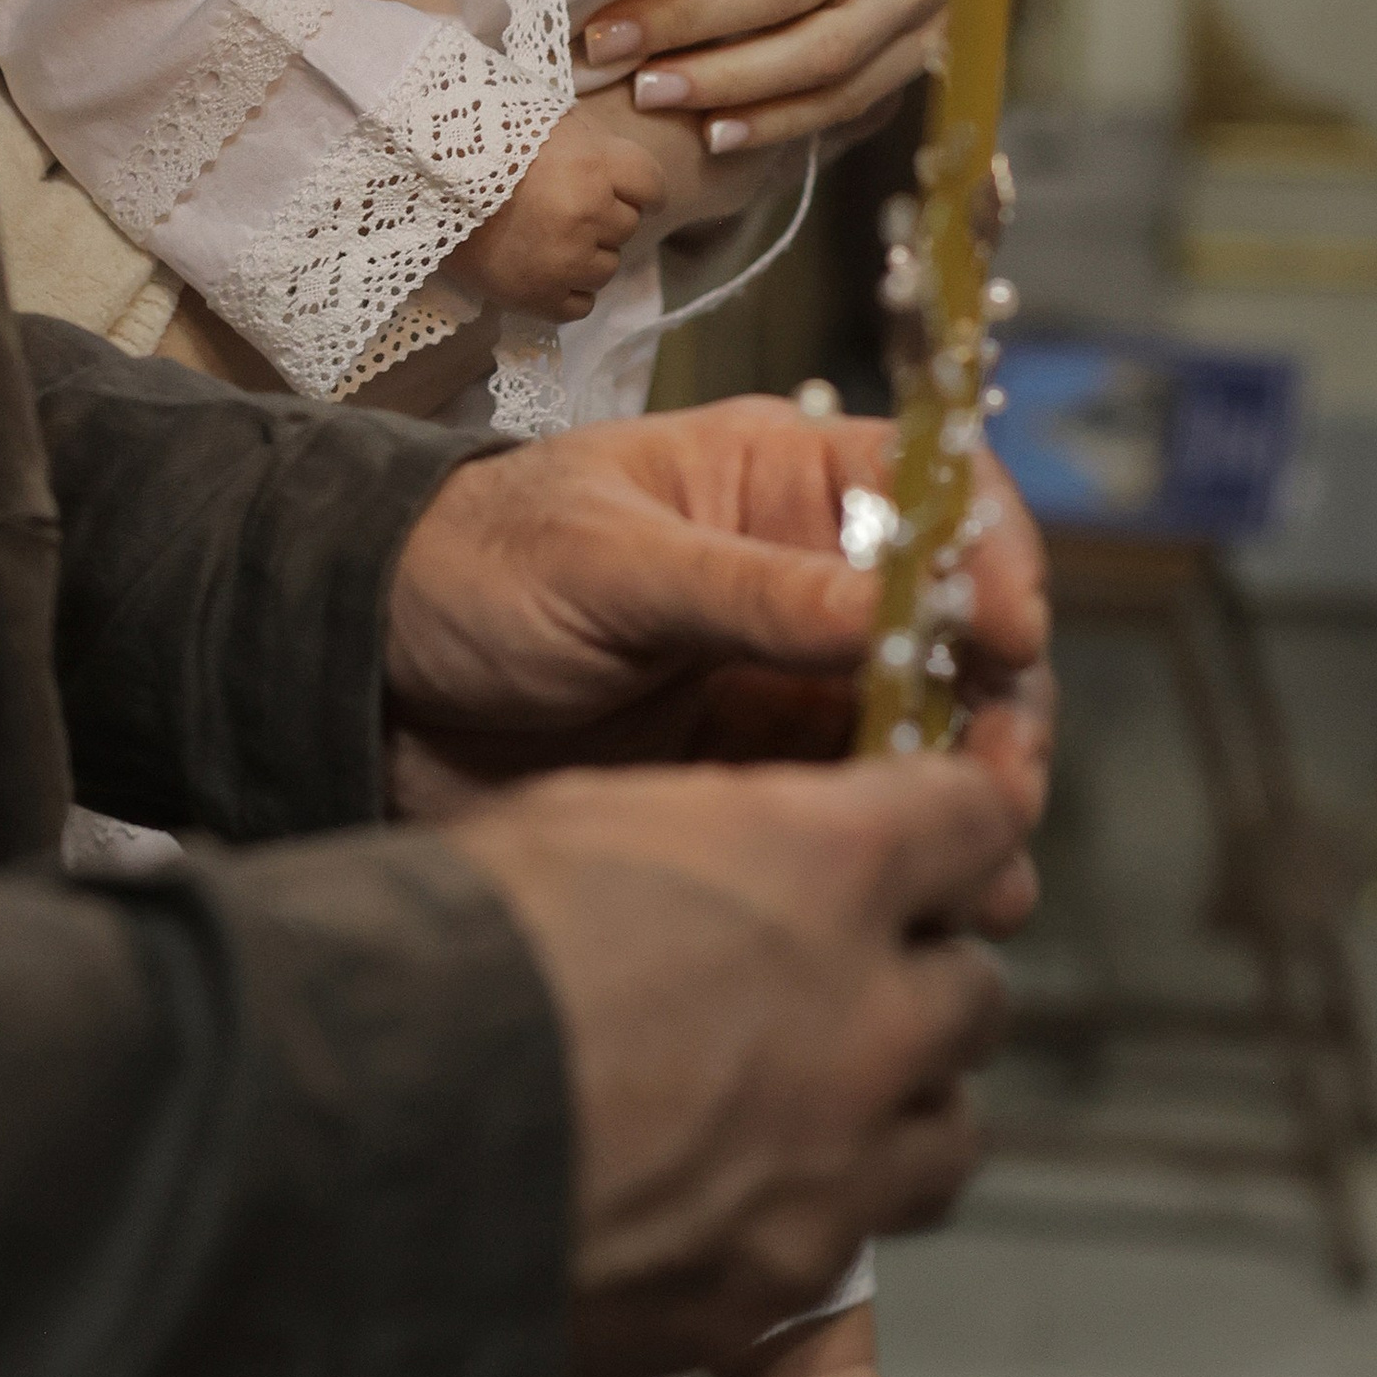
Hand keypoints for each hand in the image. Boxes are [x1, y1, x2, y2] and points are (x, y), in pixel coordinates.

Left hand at [384, 396, 1049, 881]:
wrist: (365, 674)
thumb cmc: (473, 567)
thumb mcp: (609, 564)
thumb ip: (751, 592)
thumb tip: (893, 609)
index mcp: (781, 480)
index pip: (937, 494)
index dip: (993, 556)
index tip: (1011, 635)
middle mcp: (809, 575)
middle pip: (958, 630)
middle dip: (999, 706)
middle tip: (1007, 784)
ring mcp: (790, 678)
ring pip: (926, 732)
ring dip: (970, 797)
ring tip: (989, 871)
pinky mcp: (759, 771)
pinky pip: (859, 807)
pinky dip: (903, 849)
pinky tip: (933, 896)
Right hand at [444, 753, 1019, 1376]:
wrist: (365, 1138)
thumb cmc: (447, 948)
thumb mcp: (582, 816)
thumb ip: (714, 836)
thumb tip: (747, 852)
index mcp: (825, 865)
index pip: (977, 823)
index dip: (951, 824)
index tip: (924, 837)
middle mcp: (865, 1016)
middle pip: (977, 989)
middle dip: (918, 976)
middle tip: (840, 975)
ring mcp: (837, 1164)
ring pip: (947, 1128)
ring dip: (897, 1102)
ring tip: (808, 1095)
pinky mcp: (783, 1283)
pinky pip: (856, 1238)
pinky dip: (816, 1207)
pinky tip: (727, 1189)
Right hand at [448, 103, 666, 320]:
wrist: (422, 175)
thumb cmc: (487, 137)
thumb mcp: (551, 121)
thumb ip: (595, 143)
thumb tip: (625, 170)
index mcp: (594, 165)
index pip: (652, 187)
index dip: (637, 187)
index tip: (623, 188)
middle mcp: (586, 215)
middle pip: (627, 227)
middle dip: (603, 216)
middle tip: (561, 203)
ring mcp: (563, 261)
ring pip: (606, 268)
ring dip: (586, 255)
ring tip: (546, 234)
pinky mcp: (535, 298)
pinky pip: (580, 305)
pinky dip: (567, 290)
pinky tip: (541, 267)